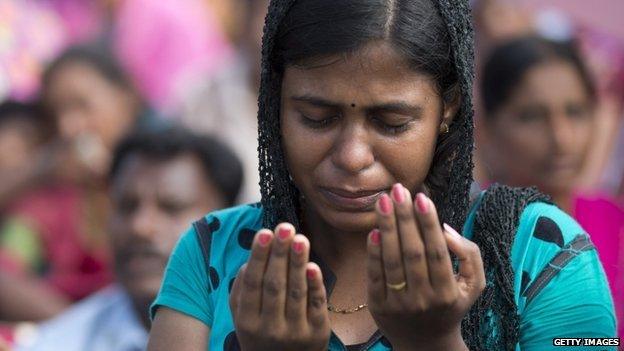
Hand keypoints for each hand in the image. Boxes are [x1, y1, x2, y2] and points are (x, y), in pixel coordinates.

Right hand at [229, 223, 330, 350]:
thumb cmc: (261, 334)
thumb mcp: (243, 317)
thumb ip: (242, 290)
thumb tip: (251, 260)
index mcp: (247, 322)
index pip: (252, 284)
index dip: (258, 257)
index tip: (264, 232)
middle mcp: (269, 329)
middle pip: (274, 285)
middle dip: (279, 254)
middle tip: (285, 227)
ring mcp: (295, 333)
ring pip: (296, 292)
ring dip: (298, 263)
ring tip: (300, 238)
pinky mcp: (318, 334)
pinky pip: (316, 306)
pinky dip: (315, 285)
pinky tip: (313, 266)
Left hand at [366, 184, 484, 350]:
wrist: (426, 344)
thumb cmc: (451, 304)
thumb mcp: (474, 285)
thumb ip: (469, 254)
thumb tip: (446, 229)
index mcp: (448, 292)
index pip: (437, 251)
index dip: (428, 223)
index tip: (421, 196)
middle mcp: (423, 299)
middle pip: (412, 252)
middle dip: (404, 217)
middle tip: (397, 190)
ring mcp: (399, 304)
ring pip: (392, 260)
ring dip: (386, 228)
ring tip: (382, 201)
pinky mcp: (379, 306)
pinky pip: (375, 275)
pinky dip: (373, 252)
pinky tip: (374, 230)